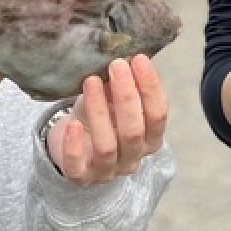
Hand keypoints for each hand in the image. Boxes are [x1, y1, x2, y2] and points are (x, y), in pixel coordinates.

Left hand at [46, 55, 167, 186]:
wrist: (73, 142)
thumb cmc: (100, 116)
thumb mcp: (113, 98)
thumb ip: (123, 83)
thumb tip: (125, 53)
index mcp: (149, 138)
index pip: (158, 115)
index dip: (150, 87)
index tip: (138, 59)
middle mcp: (133, 157)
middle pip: (134, 130)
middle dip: (126, 96)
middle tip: (116, 66)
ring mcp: (108, 171)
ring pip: (107, 145)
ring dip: (100, 111)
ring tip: (91, 81)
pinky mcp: (81, 177)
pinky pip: (78, 167)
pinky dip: (74, 146)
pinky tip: (72, 124)